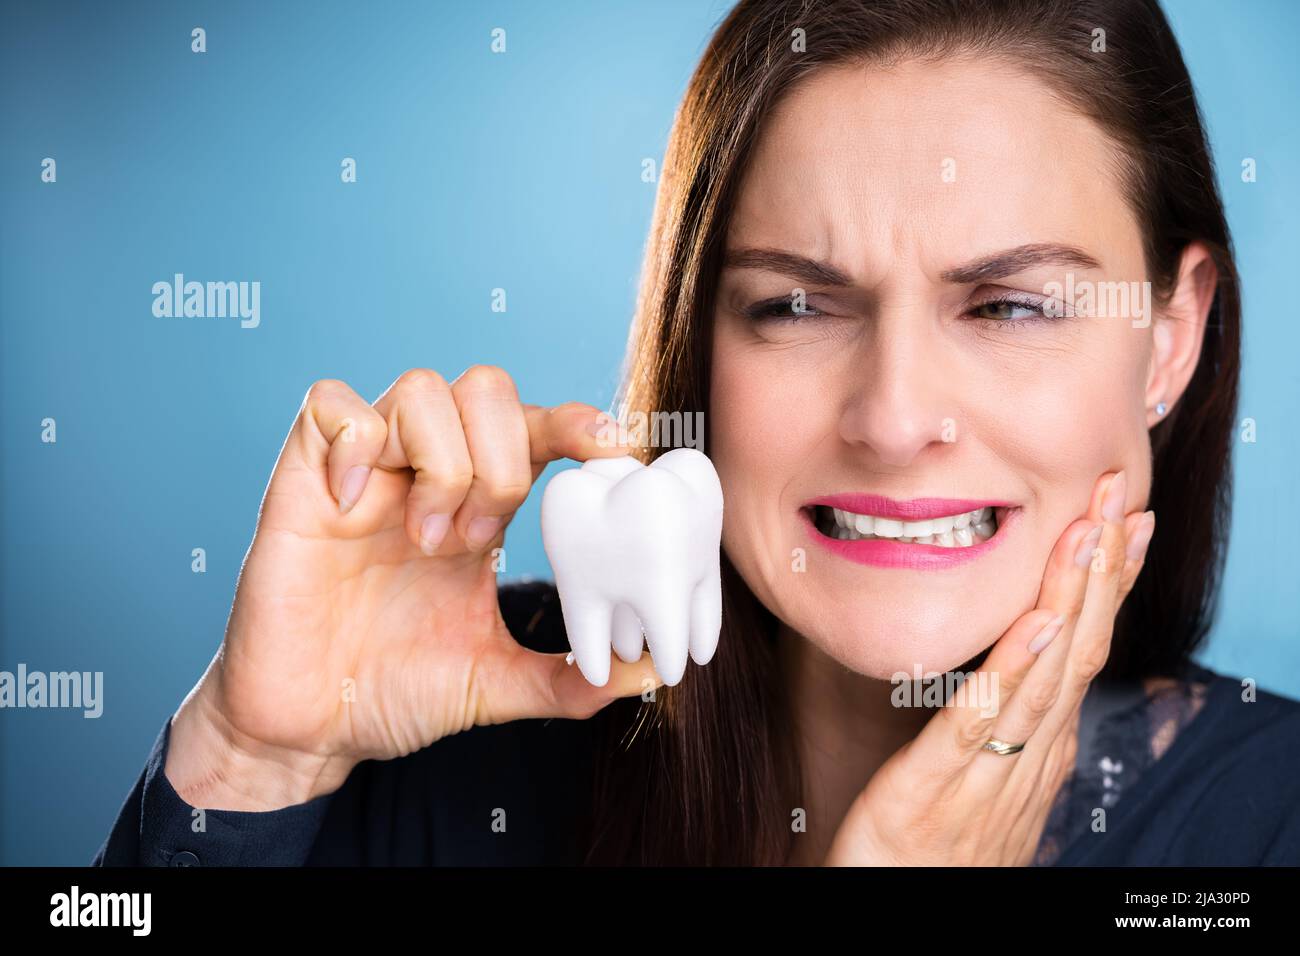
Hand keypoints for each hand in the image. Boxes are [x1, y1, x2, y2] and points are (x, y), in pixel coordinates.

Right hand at [165, 367, 661, 809]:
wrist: (309, 728)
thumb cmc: (395, 694)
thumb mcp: (497, 685)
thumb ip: (572, 678)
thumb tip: (651, 673)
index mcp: (480, 506)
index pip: (540, 429)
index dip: (580, 424)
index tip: (615, 454)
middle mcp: (427, 474)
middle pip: (488, 387)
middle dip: (502, 459)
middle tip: (480, 541)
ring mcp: (368, 471)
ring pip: (423, 387)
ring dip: (443, 462)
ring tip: (427, 539)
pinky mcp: (303, 479)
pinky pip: (331, 405)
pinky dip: (357, 442)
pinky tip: (356, 506)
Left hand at [823, 470, 1154, 864]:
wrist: (898, 910)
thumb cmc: (933, 846)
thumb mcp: (982, 775)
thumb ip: (1005, 721)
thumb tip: (1031, 667)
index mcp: (1037, 744)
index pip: (1083, 647)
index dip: (1109, 582)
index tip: (1129, 519)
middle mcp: (1028, 755)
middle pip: (1078, 647)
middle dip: (1102, 567)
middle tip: (1123, 492)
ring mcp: (989, 775)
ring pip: (1042, 675)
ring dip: (1071, 598)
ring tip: (1091, 531)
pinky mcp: (935, 791)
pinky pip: (979, 724)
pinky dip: (1013, 670)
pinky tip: (1037, 623)